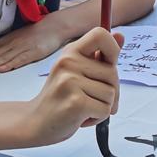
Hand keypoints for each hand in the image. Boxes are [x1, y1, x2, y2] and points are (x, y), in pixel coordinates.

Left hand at [0, 20, 66, 77]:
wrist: (54, 25)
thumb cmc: (35, 34)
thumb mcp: (17, 40)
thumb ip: (5, 50)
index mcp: (5, 43)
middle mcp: (10, 46)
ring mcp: (22, 49)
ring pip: (2, 59)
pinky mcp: (34, 52)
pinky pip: (21, 59)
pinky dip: (11, 64)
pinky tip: (3, 70)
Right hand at [26, 27, 122, 146]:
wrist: (35, 123)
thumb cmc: (61, 97)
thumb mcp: (78, 70)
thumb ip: (100, 55)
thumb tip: (121, 35)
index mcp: (71, 51)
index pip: (101, 34)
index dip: (113, 49)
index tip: (108, 64)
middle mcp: (69, 62)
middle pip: (113, 72)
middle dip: (110, 90)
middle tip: (92, 98)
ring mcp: (70, 82)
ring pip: (111, 93)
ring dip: (103, 106)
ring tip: (83, 107)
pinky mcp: (76, 102)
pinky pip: (106, 110)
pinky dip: (98, 118)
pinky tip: (81, 117)